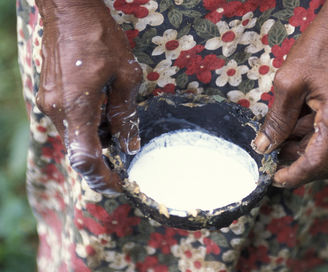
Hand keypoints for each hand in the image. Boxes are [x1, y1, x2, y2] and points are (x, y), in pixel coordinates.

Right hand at [36, 2, 141, 193]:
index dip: (103, 178)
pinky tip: (103, 105)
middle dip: (103, 158)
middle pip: (80, 151)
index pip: (86, 160)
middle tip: (124, 153)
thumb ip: (125, 115)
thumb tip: (129, 145)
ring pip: (76, 137)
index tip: (119, 186)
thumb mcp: (126, 76)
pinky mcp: (51, 96)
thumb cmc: (100, 38)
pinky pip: (71, 122)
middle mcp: (58, 111)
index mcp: (77, 108)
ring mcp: (50, 104)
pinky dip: (89, 125)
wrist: (69, 10)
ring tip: (116, 117)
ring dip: (97, 138)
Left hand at [253, 0, 327, 187]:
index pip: (317, 163)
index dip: (294, 175)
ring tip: (275, 133)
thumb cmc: (319, 48)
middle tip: (269, 155)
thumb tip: (264, 146)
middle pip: (322, 160)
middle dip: (294, 162)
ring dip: (297, 146)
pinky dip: (305, 134)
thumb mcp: (289, 83)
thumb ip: (277, 119)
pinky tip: (288, 123)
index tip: (273, 179)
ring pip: (322, 148)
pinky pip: (325, 133)